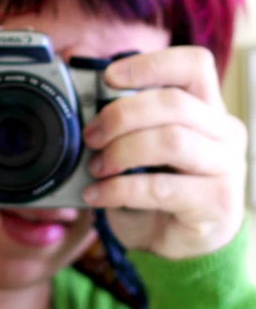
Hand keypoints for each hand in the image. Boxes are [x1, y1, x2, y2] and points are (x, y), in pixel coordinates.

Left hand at [81, 47, 247, 259]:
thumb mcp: (145, 146)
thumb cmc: (161, 187)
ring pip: (171, 142)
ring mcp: (226, 168)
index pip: (194, 65)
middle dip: (121, 116)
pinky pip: (160, 188)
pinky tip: (97, 194)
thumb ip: (128, 117)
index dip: (151, 64)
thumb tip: (82, 83)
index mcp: (208, 108)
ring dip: (121, 152)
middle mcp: (225, 132)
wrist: (183, 244)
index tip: (109, 77)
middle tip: (91, 136)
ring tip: (96, 167)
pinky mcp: (215, 203)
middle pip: (175, 104)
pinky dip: (118, 189)